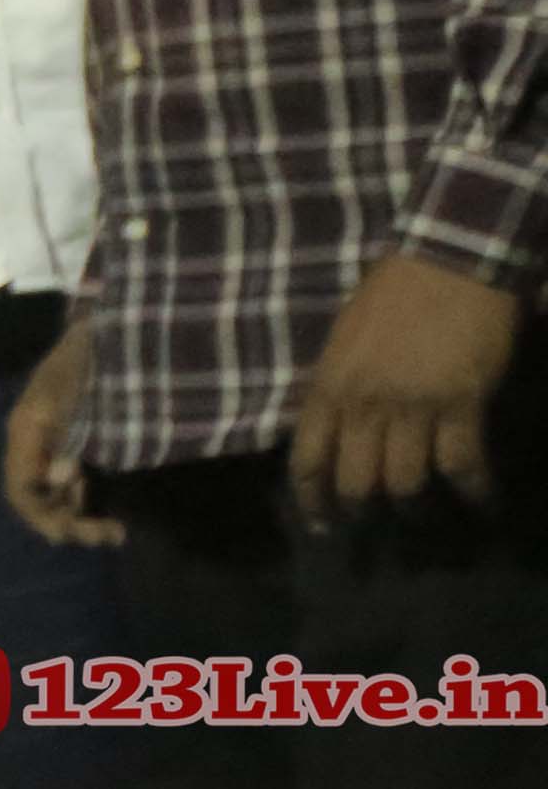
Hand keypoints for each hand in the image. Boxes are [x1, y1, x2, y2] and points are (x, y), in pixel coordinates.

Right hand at [5, 308, 120, 548]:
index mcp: (25, 429)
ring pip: (50, 490)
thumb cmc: (91, 357)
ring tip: (112, 527)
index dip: (42, 516)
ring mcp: (50, 439)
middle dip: (65, 520)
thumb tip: (56, 481)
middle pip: (34, 495)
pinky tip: (102, 501)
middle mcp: (30, 440)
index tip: (76, 533)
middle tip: (110, 535)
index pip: (19, 487)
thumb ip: (68, 436)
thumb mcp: (78, 394)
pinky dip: (81, 496)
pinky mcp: (69, 437)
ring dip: (75, 513)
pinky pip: (65, 477)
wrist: (107, 326)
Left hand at [285, 250, 515, 531]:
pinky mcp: (460, 404)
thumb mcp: (343, 343)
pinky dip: (473, 490)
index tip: (324, 526)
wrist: (447, 262)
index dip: (314, 502)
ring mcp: (412, 407)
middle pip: (356, 482)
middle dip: (364, 510)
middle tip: (379, 522)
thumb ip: (337, 388)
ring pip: (405, 483)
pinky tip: (481, 501)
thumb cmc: (392, 295)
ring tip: (426, 515)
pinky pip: (461, 464)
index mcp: (327, 388)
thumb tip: (336, 431)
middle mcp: (363, 406)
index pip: (307, 462)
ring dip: (416, 508)